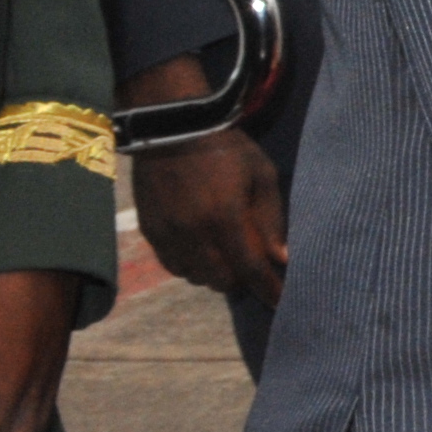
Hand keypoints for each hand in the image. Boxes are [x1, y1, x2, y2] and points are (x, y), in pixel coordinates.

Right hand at [129, 87, 287, 303]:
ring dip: (215, 275)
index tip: (281, 301)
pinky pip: (172, 265)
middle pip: (220, 280)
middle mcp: (192, 233)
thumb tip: (282, 258)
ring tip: (228, 260)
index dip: (267, 289)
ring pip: (195, 276)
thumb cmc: (227, 149)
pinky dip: (191, 266)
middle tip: (254, 272)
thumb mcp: (261, 175)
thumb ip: (272, 219)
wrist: (173, 129)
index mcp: (224, 218)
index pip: (250, 269)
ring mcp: (167, 233)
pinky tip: (202, 253)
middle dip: (242, 282)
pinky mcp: (149, 230)